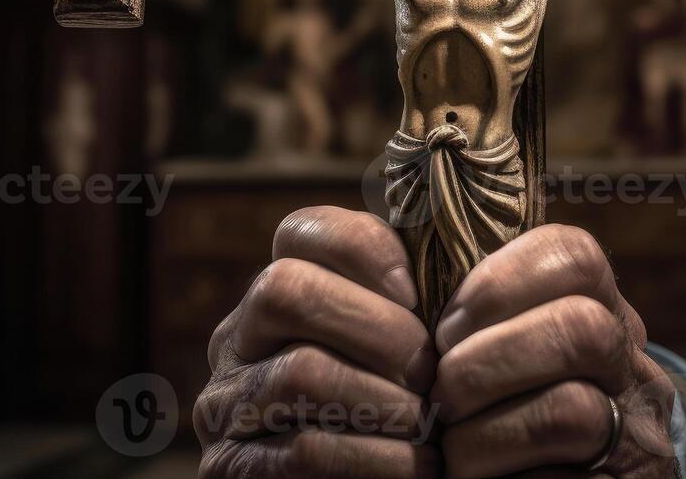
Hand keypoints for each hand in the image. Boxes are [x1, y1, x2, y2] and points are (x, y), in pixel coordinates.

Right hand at [195, 207, 439, 477]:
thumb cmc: (394, 413)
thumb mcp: (396, 347)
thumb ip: (411, 301)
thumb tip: (458, 246)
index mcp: (278, 292)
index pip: (299, 230)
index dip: (364, 249)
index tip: (416, 294)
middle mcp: (238, 338)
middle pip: (285, 288)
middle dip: (376, 327)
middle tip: (430, 371)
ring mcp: (226, 403)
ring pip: (299, 373)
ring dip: (383, 399)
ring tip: (429, 424)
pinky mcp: (230, 468)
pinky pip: (306, 451)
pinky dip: (376, 459)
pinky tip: (417, 467)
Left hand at [432, 225, 677, 477]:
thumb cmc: (506, 420)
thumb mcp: (509, 355)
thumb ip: (481, 317)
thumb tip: (404, 273)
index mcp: (604, 317)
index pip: (578, 256)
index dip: (500, 280)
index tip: (447, 326)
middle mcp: (633, 371)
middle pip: (583, 328)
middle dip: (490, 357)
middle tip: (442, 392)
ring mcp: (637, 439)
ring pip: (572, 410)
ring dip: (485, 433)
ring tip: (451, 451)